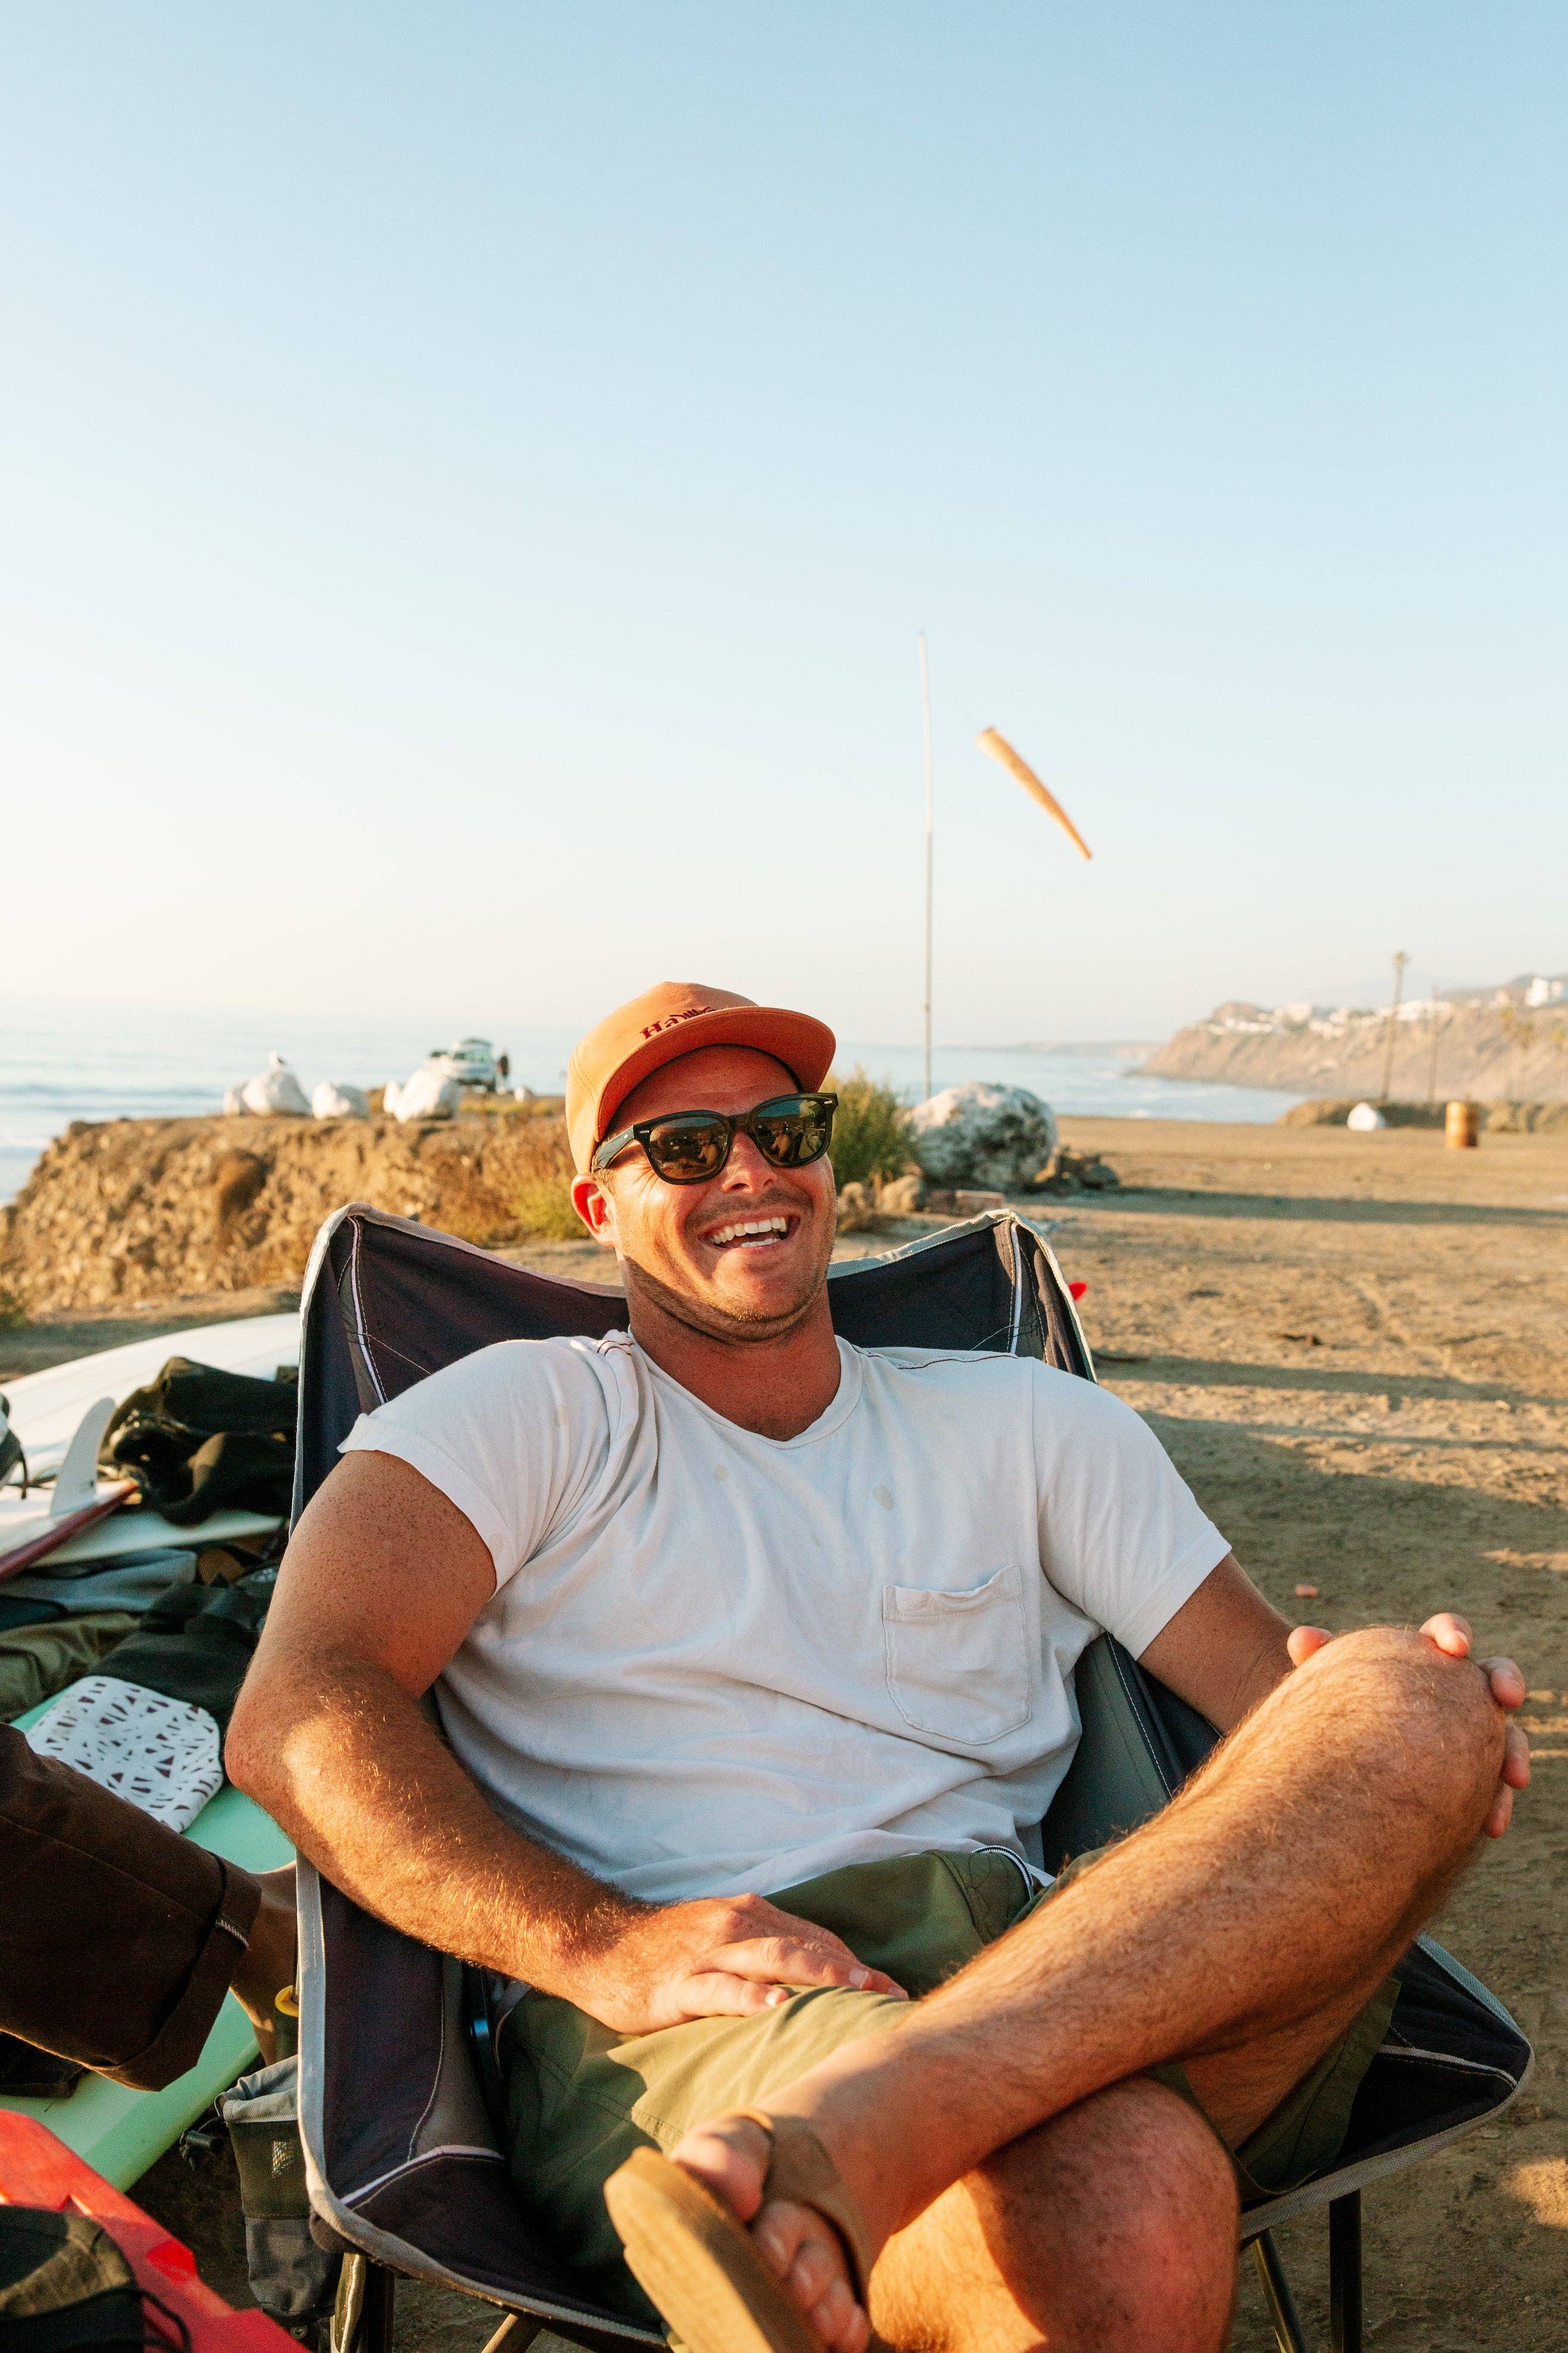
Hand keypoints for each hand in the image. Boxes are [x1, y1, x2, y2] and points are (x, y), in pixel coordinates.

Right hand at [568, 1892, 907, 2035]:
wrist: (600, 1945)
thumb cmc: (667, 1949)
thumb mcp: (722, 1937)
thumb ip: (765, 1950)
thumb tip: (817, 1982)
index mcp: (752, 1915)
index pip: (818, 1939)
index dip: (857, 1965)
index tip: (894, 1991)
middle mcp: (738, 1926)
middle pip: (808, 1946)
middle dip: (854, 1973)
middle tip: (892, 1999)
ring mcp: (710, 1953)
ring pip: (774, 1959)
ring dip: (819, 1976)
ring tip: (854, 1994)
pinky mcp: (681, 1983)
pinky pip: (722, 1989)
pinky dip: (752, 1997)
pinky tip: (775, 2008)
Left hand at [1288, 1612, 1528, 1836]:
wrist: (1338, 1758)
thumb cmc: (1336, 1705)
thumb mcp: (1324, 1682)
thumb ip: (1317, 1658)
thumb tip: (1302, 1640)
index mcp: (1422, 1656)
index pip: (1444, 1634)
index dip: (1454, 1633)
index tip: (1456, 1647)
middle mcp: (1454, 1690)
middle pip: (1491, 1676)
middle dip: (1505, 1680)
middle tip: (1506, 1697)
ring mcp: (1470, 1734)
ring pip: (1506, 1736)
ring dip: (1514, 1753)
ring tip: (1512, 1777)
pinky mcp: (1472, 1777)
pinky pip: (1493, 1789)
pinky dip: (1497, 1803)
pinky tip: (1491, 1826)